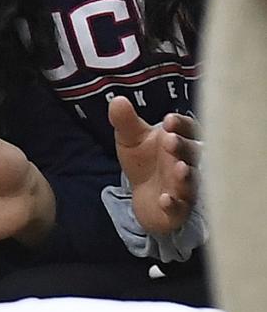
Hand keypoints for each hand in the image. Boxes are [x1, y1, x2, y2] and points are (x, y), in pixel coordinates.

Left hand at [109, 97, 200, 235]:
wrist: (144, 195)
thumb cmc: (145, 160)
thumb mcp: (130, 138)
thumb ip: (125, 120)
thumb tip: (117, 101)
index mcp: (180, 141)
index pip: (188, 129)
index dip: (182, 124)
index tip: (169, 120)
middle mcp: (189, 164)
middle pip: (194, 154)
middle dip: (184, 147)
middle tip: (170, 141)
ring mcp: (186, 188)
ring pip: (192, 182)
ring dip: (186, 176)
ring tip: (179, 168)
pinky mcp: (179, 211)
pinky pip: (180, 209)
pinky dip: (174, 205)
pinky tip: (165, 199)